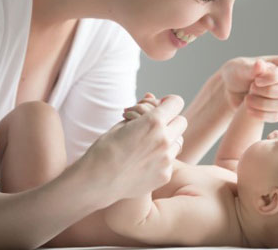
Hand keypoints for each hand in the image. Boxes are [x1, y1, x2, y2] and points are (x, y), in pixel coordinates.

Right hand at [78, 94, 186, 208]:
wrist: (96, 181)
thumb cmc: (106, 148)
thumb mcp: (122, 123)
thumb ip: (143, 111)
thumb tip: (152, 97)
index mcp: (154, 122)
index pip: (176, 102)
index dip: (168, 102)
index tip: (161, 106)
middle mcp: (165, 139)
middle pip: (182, 121)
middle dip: (170, 121)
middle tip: (154, 126)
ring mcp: (166, 159)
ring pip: (179, 141)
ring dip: (168, 140)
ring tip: (149, 144)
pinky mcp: (165, 175)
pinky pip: (170, 160)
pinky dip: (161, 158)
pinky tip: (144, 162)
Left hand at [221, 56, 277, 122]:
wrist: (231, 90)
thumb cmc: (237, 73)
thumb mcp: (240, 68)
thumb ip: (251, 68)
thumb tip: (261, 64)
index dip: (274, 77)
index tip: (256, 80)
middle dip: (268, 91)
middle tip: (251, 88)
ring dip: (263, 103)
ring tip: (247, 99)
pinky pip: (277, 116)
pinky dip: (261, 114)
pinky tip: (248, 109)